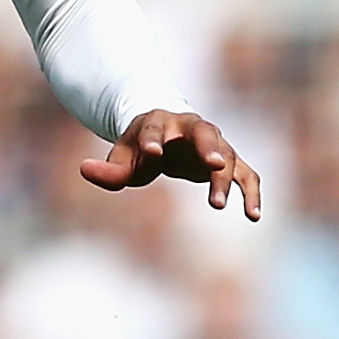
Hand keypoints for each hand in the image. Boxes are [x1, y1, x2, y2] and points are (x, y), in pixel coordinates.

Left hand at [82, 109, 261, 218]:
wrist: (167, 138)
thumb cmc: (141, 149)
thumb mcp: (122, 158)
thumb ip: (107, 169)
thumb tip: (84, 169)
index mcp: (160, 122)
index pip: (155, 130)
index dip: (153, 140)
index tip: (152, 152)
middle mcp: (193, 128)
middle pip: (205, 133)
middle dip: (210, 148)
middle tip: (215, 165)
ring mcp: (215, 144)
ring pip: (228, 158)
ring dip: (225, 179)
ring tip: (218, 204)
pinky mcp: (230, 161)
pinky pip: (247, 176)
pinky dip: (251, 194)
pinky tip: (254, 216)